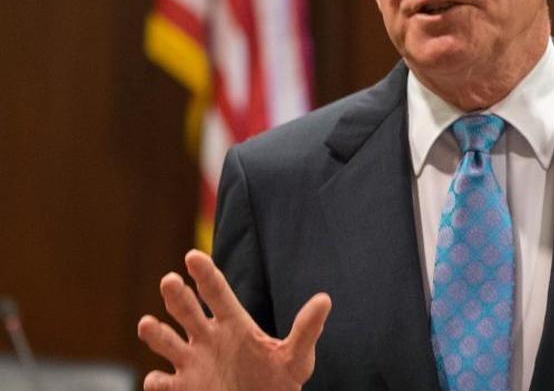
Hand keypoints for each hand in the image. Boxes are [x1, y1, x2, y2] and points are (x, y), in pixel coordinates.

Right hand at [137, 250, 330, 390]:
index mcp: (233, 324)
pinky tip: (158, 379)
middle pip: (186, 310)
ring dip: (155, 333)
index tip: (192, 256)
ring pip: (165, 341)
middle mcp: (208, 338)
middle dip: (177, 295)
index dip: (205, 274)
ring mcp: (192, 362)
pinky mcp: (182, 388)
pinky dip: (156, 381)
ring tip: (148, 324)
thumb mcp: (296, 357)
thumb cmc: (279, 382)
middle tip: (170, 281)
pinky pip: (160, 383)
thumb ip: (306, 329)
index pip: (216, 292)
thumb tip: (325, 299)